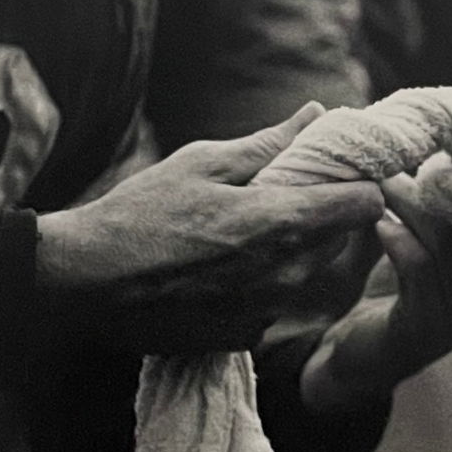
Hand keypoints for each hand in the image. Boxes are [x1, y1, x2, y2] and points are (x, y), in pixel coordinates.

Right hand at [37, 103, 384, 353]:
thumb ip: (270, 144)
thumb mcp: (202, 163)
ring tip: (241, 230)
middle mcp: (286, 273)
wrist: (85, 285)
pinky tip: (221, 269)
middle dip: (323, 213)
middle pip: (342, 238)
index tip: (338, 172)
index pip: (367, 203)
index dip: (359, 182)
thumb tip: (317, 115)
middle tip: (279, 193)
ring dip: (293, 249)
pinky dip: (262, 283)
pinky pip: (276, 301)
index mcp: (282, 222)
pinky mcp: (246, 336)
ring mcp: (268, 310)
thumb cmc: (140, 215)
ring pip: (309, 271)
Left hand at [299, 165, 451, 410]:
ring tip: (385, 179)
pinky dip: (397, 236)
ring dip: (414, 201)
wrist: (361, 343)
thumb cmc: (406, 274)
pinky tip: (379, 223)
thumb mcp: (444, 228)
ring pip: (451, 243)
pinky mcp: (425, 329)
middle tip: (432, 161)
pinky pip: (418, 269)